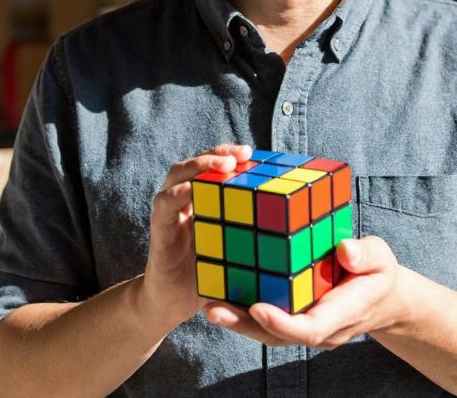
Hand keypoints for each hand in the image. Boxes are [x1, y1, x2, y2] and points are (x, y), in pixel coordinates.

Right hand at [137, 143, 252, 331]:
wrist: (174, 304)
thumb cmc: (209, 277)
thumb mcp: (237, 252)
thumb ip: (255, 235)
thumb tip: (296, 230)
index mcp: (203, 202)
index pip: (213, 168)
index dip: (230, 155)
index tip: (251, 152)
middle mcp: (184, 202)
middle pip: (195, 164)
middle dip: (217, 154)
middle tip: (242, 153)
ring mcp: (170, 214)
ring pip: (176, 176)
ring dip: (199, 165)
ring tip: (223, 164)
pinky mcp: (160, 232)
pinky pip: (164, 206)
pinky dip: (176, 194)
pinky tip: (191, 189)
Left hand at [203, 235, 408, 349]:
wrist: (382, 298)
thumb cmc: (379, 274)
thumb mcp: (381, 258)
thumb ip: (366, 255)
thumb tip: (345, 250)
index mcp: (343, 314)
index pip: (311, 328)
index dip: (283, 322)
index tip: (257, 308)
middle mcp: (320, 329)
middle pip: (278, 336)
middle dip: (245, 325)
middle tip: (213, 309)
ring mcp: (305, 327)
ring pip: (267, 332)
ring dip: (236, 321)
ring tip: (208, 305)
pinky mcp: (294, 318)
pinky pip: (265, 321)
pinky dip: (242, 312)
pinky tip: (219, 295)